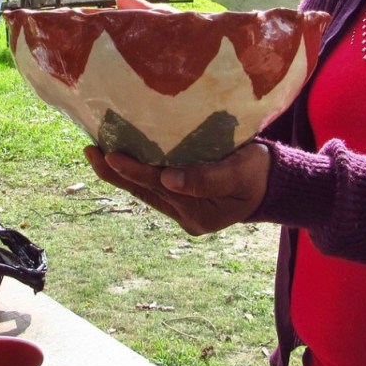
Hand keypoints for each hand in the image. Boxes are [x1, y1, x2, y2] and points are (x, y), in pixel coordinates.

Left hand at [83, 142, 270, 235]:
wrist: (275, 184)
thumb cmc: (260, 173)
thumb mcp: (240, 172)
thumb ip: (207, 178)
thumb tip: (168, 179)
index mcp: (198, 214)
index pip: (158, 188)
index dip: (132, 170)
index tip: (110, 154)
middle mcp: (185, 216)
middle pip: (144, 192)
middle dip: (115, 172)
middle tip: (90, 149)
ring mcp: (183, 210)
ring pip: (144, 191)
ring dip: (119, 172)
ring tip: (95, 151)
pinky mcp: (184, 200)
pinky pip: (154, 187)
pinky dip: (135, 172)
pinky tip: (120, 157)